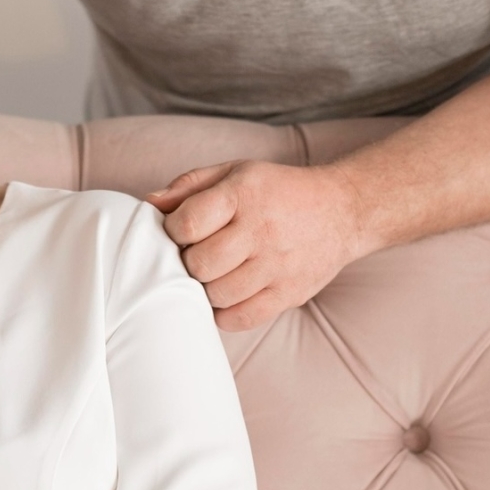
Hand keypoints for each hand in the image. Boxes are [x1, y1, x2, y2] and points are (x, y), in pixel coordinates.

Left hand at [148, 160, 367, 331]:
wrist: (342, 210)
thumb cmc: (276, 191)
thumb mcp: (234, 172)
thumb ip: (188, 186)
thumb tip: (148, 203)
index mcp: (242, 194)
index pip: (186, 224)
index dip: (173, 231)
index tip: (181, 232)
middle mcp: (260, 230)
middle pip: (199, 264)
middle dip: (188, 262)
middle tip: (197, 255)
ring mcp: (277, 265)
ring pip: (217, 294)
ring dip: (206, 287)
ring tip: (214, 273)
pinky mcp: (290, 293)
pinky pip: (241, 317)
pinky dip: (224, 312)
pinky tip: (228, 294)